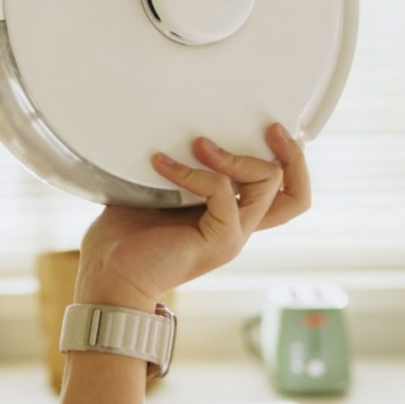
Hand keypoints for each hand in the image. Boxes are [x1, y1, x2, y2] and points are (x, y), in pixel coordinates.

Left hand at [73, 123, 310, 311]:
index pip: (283, 193)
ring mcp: (232, 235)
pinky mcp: (219, 241)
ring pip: (268, 185)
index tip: (271, 131)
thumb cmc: (126, 238)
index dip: (290, 162)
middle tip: (270, 130)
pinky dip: (193, 172)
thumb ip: (181, 167)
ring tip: (199, 144)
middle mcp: (239, 226)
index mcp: (230, 215)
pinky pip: (220, 191)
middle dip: (291, 156)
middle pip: (295, 195)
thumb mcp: (158, 191)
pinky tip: (162, 165)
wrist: (109, 275)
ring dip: (234, 156)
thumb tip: (176, 131)